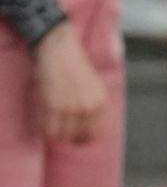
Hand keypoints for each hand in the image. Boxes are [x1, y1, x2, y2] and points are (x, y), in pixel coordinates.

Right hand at [34, 21, 106, 145]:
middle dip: (69, 136)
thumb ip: (92, 105)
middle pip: (79, 138)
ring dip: (57, 130)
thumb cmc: (74, 65)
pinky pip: (50, 129)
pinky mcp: (55, 107)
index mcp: (101, 102)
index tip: (73, 133)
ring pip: (63, 136)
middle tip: (61, 127)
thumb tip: (86, 127)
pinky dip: (46, 126)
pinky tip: (46, 117)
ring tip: (53, 119)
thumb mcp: (92, 86)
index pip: (93, 134)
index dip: (82, 136)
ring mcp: (72, 109)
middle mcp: (89, 108)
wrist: (60, 48)